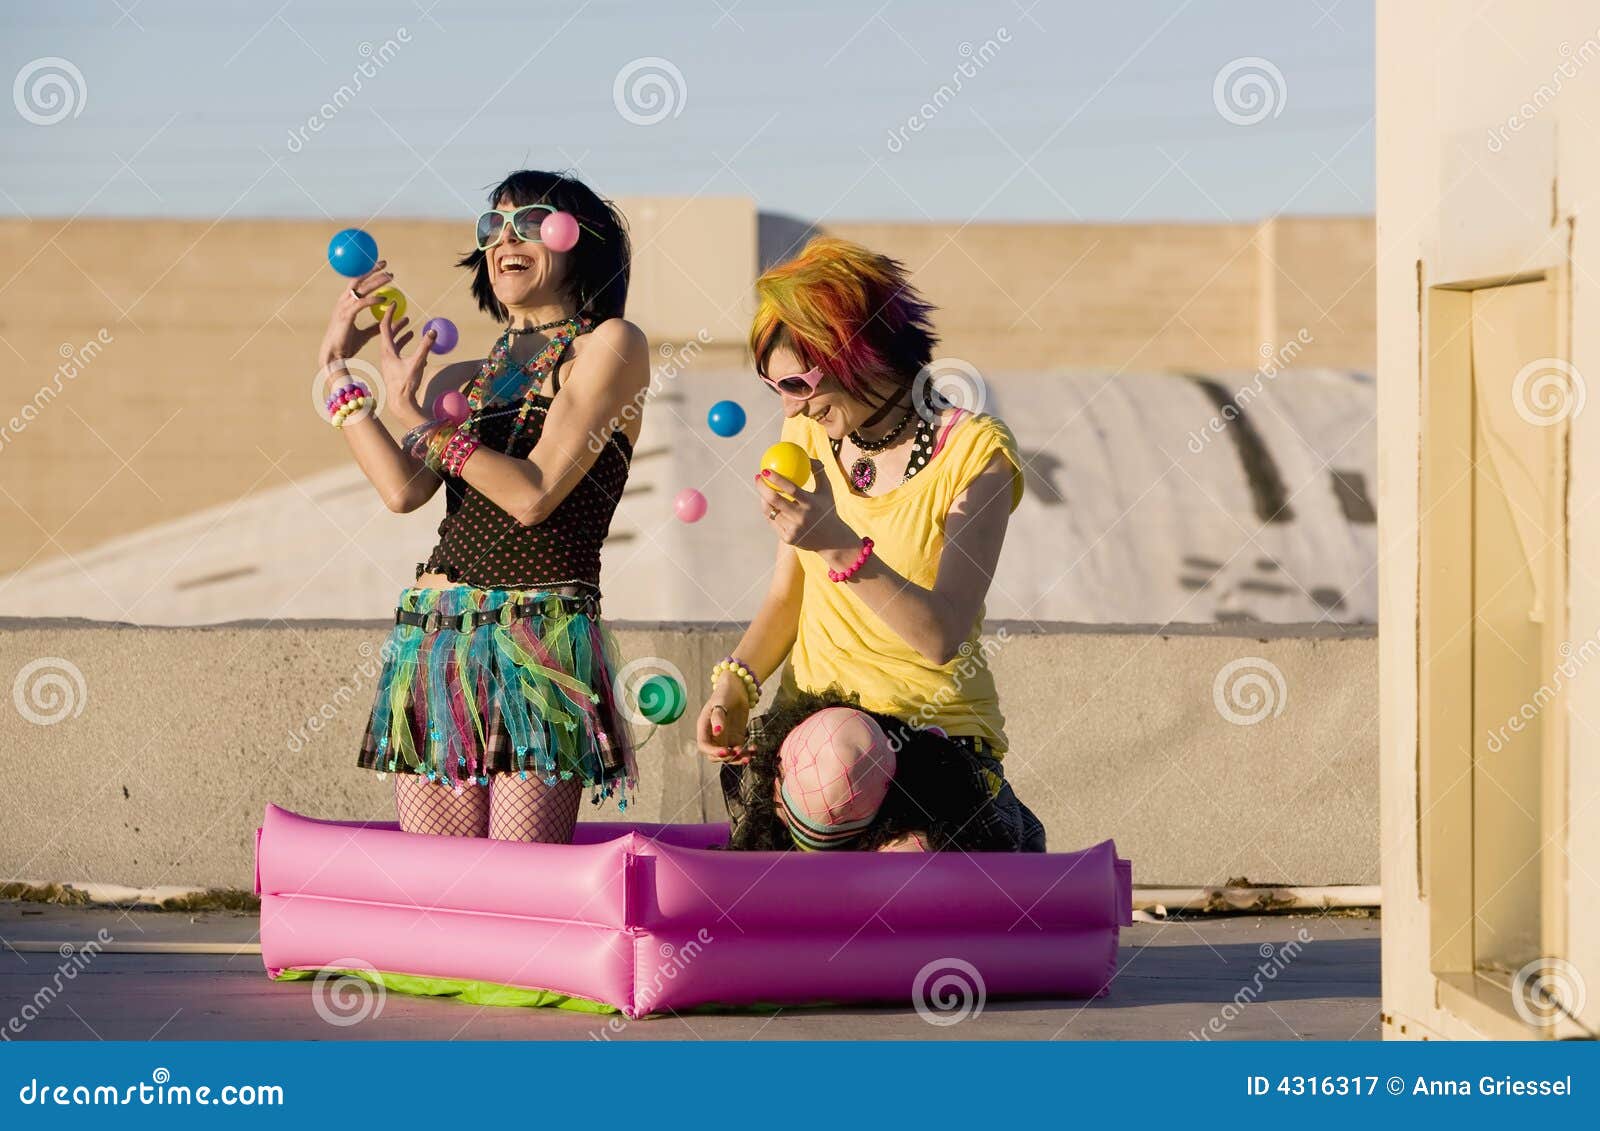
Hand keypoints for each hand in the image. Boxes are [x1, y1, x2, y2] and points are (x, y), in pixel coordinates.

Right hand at [318, 262, 391, 365]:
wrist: (334, 356)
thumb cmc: (347, 346)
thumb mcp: (364, 334)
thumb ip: (375, 326)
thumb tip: (388, 322)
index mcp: (345, 304)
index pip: (357, 284)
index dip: (368, 274)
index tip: (381, 268)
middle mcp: (343, 302)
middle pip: (358, 280)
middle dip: (371, 270)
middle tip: (386, 264)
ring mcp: (343, 308)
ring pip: (362, 289)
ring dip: (377, 281)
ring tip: (390, 276)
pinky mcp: (346, 315)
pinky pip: (362, 303)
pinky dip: (373, 299)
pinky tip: (384, 298)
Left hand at [377, 305, 434, 420]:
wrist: (399, 402)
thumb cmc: (406, 383)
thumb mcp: (417, 362)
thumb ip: (425, 347)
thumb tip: (433, 331)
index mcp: (387, 350)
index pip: (384, 326)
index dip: (389, 313)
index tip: (394, 303)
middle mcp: (386, 354)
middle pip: (388, 333)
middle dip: (397, 323)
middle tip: (405, 316)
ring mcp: (389, 362)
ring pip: (393, 343)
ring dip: (401, 335)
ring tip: (411, 329)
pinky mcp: (393, 368)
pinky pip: (397, 352)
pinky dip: (405, 346)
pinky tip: (417, 350)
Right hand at [695, 675, 755, 763]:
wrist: (737, 689)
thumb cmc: (724, 693)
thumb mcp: (720, 702)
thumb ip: (718, 717)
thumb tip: (717, 732)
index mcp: (704, 727)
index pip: (704, 745)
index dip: (713, 752)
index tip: (726, 751)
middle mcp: (713, 736)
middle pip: (714, 755)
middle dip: (726, 757)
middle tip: (739, 751)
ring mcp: (724, 739)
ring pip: (728, 756)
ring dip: (737, 759)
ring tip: (748, 756)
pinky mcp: (736, 739)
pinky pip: (739, 751)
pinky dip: (746, 753)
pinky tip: (754, 750)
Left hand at [756, 458, 855, 552]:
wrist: (832, 540)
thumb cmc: (827, 509)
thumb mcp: (826, 490)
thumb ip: (818, 471)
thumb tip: (807, 456)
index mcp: (811, 504)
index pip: (790, 489)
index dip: (776, 478)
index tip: (765, 470)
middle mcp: (801, 517)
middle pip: (775, 500)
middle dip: (762, 487)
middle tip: (758, 477)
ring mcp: (793, 529)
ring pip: (770, 511)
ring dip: (762, 498)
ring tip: (761, 488)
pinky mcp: (787, 538)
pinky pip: (772, 521)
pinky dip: (768, 510)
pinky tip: (765, 501)